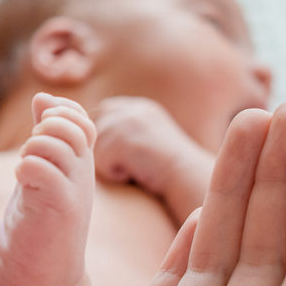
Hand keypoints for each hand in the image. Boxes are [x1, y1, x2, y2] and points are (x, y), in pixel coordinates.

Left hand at [93, 96, 213, 224]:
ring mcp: (127, 122)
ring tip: (139, 168)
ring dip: (112, 165)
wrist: (188, 177)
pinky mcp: (122, 140)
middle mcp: (133, 109)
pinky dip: (116, 175)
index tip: (121, 152)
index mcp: (141, 107)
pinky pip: (102, 163)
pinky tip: (137, 174)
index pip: (104, 111)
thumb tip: (96, 134)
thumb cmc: (170, 169)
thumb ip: (127, 131)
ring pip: (97, 149)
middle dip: (106, 149)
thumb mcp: (150, 139)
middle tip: (133, 163)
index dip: (105, 132)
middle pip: (97, 129)